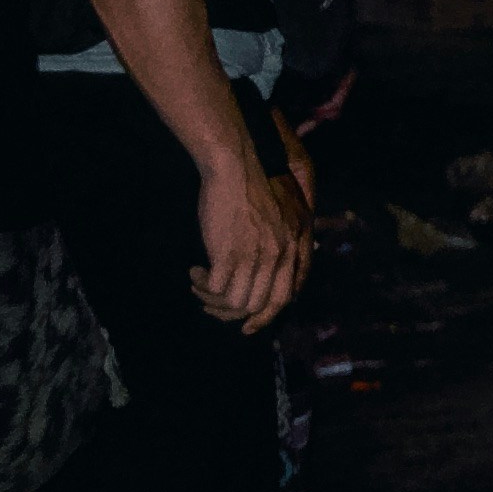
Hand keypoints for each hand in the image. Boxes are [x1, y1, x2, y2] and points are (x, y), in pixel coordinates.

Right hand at [193, 157, 309, 331]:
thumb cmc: (255, 185)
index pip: (287, 295)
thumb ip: (282, 241)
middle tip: (212, 307)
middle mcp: (279, 255)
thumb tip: (272, 268)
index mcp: (295, 246)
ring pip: (237, 302)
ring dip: (214, 301)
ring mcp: (255, 256)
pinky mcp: (229, 253)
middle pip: (261, 305)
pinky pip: (217, 288)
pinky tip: (197, 273)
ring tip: (201, 286)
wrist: (237, 167)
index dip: (267, 314)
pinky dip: (204, 287)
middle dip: (234, 314)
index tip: (249, 324)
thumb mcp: (284, 214)